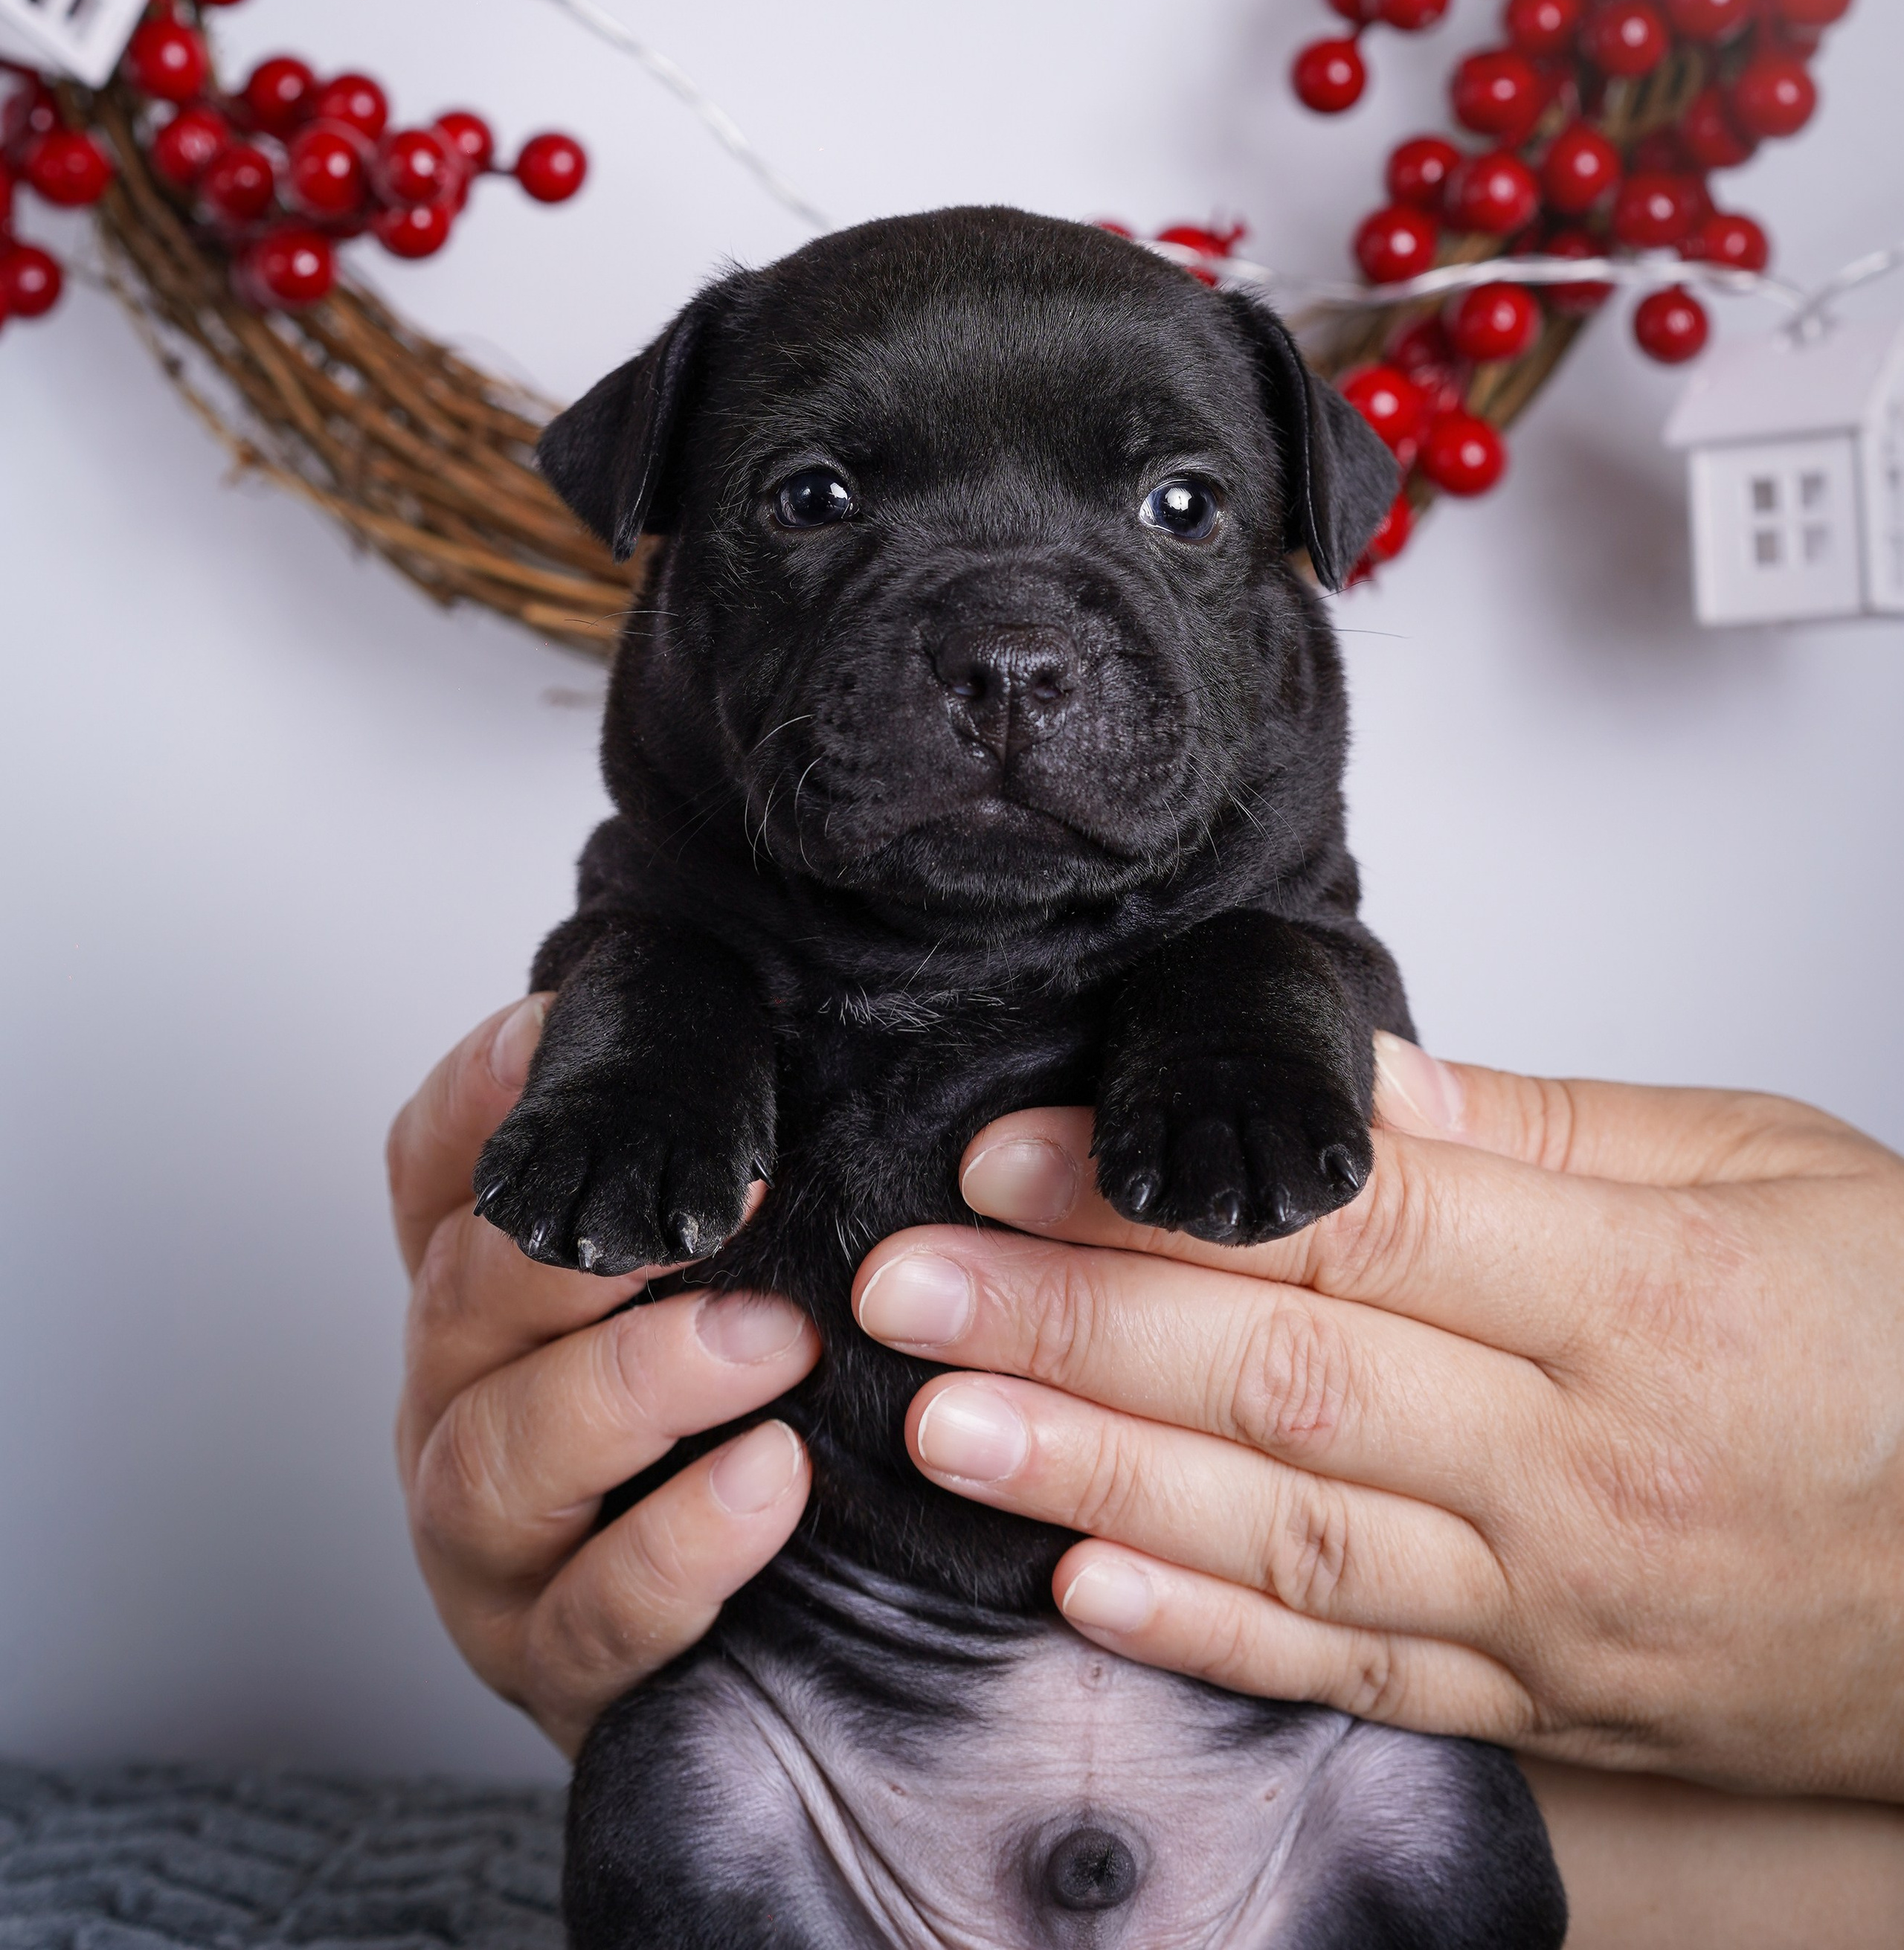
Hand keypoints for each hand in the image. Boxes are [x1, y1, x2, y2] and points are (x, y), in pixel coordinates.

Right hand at [389, 1000, 819, 1755]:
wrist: (786, 1643)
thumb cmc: (748, 1415)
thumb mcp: (720, 1274)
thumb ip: (709, 1172)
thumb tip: (759, 1025)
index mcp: (484, 1297)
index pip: (431, 1170)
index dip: (478, 1093)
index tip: (556, 1028)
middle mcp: (459, 1407)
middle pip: (463, 1299)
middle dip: (579, 1242)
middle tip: (732, 1201)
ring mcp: (490, 1548)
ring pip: (501, 1456)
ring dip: (636, 1385)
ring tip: (775, 1344)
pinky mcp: (556, 1668)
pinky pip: (598, 1610)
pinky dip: (683, 1542)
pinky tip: (773, 1479)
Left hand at [850, 1042, 1903, 1802]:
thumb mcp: (1765, 1171)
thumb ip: (1550, 1131)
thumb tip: (1358, 1085)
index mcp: (1638, 1299)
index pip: (1354, 1230)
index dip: (1163, 1192)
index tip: (1013, 1149)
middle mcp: (1580, 1462)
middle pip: (1285, 1380)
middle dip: (1073, 1324)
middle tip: (906, 1282)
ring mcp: (1554, 1600)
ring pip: (1287, 1535)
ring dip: (1094, 1475)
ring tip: (940, 1424)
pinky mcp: (1546, 1699)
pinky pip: (1354, 1671)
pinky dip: (1209, 1636)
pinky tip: (1080, 1588)